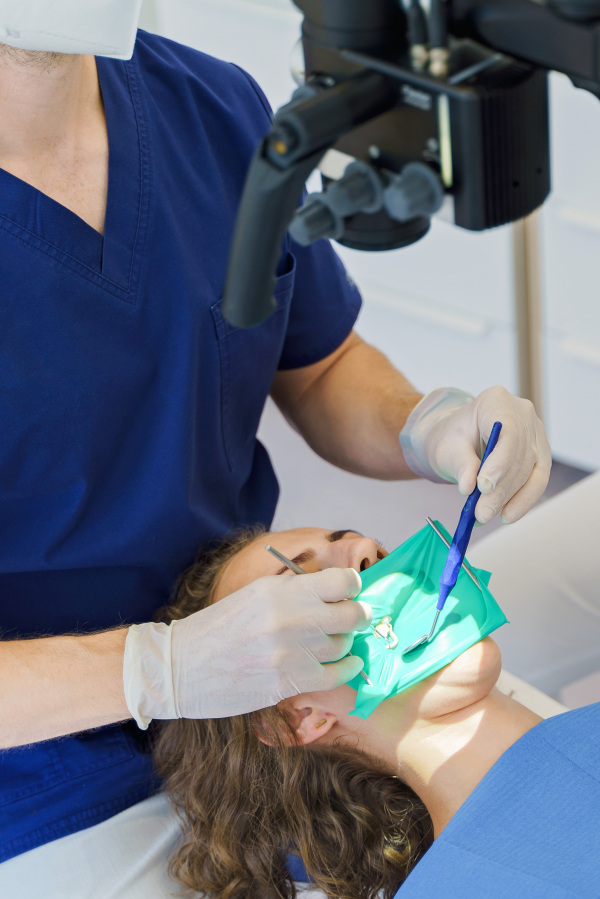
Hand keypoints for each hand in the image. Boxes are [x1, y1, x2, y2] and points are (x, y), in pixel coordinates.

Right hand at [123, 568, 371, 725]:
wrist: (181, 667)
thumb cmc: (218, 628)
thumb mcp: (255, 595)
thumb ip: (295, 592)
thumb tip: (336, 592)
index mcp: (280, 590)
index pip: (343, 582)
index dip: (352, 587)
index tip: (350, 592)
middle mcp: (290, 618)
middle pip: (352, 615)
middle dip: (358, 616)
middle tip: (354, 618)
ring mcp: (291, 653)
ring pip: (344, 645)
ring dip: (344, 643)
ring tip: (332, 641)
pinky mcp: (288, 683)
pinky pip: (337, 675)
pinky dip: (346, 669)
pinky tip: (344, 664)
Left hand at [399, 385, 551, 523]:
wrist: (457, 440)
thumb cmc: (451, 439)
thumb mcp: (446, 448)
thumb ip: (460, 465)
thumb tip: (469, 487)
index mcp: (496, 401)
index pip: (507, 432)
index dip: (499, 462)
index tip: (483, 486)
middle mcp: (522, 412)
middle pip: (519, 455)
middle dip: (500, 489)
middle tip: (481, 513)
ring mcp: (535, 432)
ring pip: (530, 470)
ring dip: (509, 498)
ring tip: (486, 516)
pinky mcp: (540, 452)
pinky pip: (537, 479)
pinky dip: (523, 500)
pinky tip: (508, 515)